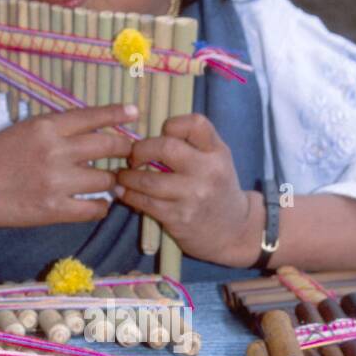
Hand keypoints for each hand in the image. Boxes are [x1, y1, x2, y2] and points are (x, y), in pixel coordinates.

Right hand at [0, 103, 137, 227]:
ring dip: (111, 181)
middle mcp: (55, 151)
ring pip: (105, 180)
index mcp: (46, 127)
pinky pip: (94, 209)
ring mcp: (56, 182)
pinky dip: (101, 207)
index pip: (92, 117)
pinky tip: (98, 204)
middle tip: (130, 153)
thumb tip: (90, 129)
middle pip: (108, 146)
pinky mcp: (54, 210)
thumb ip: (55, 129)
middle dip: (124, 149)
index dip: (117, 114)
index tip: (135, 112)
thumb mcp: (22, 130)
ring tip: (107, 182)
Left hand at [114, 113, 263, 265]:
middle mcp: (208, 171)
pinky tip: (124, 192)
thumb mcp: (217, 161)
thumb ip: (193, 145)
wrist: (233, 231)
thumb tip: (147, 137)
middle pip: (165, 148)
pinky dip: (129, 195)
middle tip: (133, 157)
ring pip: (148, 180)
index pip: (195, 124)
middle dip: (140, 150)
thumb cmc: (217, 190)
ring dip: (127, 177)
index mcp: (217, 152)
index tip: (161, 135)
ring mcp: (193, 195)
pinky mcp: (179, 217)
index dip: (171, 125)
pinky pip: (145, 203)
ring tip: (122, 176)